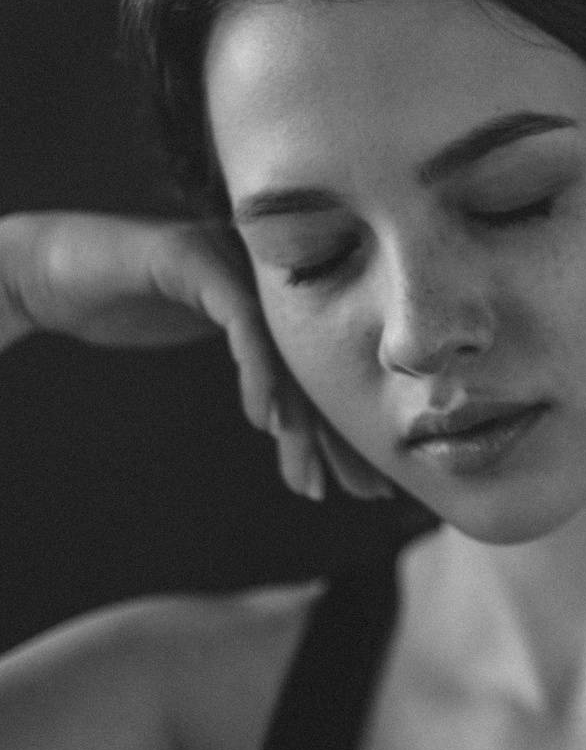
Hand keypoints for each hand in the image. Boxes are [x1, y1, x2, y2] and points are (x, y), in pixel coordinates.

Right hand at [0, 212, 392, 503]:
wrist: (54, 267)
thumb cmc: (125, 304)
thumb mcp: (198, 338)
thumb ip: (246, 361)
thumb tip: (290, 420)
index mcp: (273, 290)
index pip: (319, 367)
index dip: (345, 429)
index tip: (367, 486)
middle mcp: (264, 272)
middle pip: (314, 360)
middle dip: (339, 432)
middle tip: (363, 491)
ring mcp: (232, 258)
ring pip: (284, 346)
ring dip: (299, 416)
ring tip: (309, 473)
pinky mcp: (196, 258)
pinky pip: (242, 319)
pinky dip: (258, 370)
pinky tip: (265, 418)